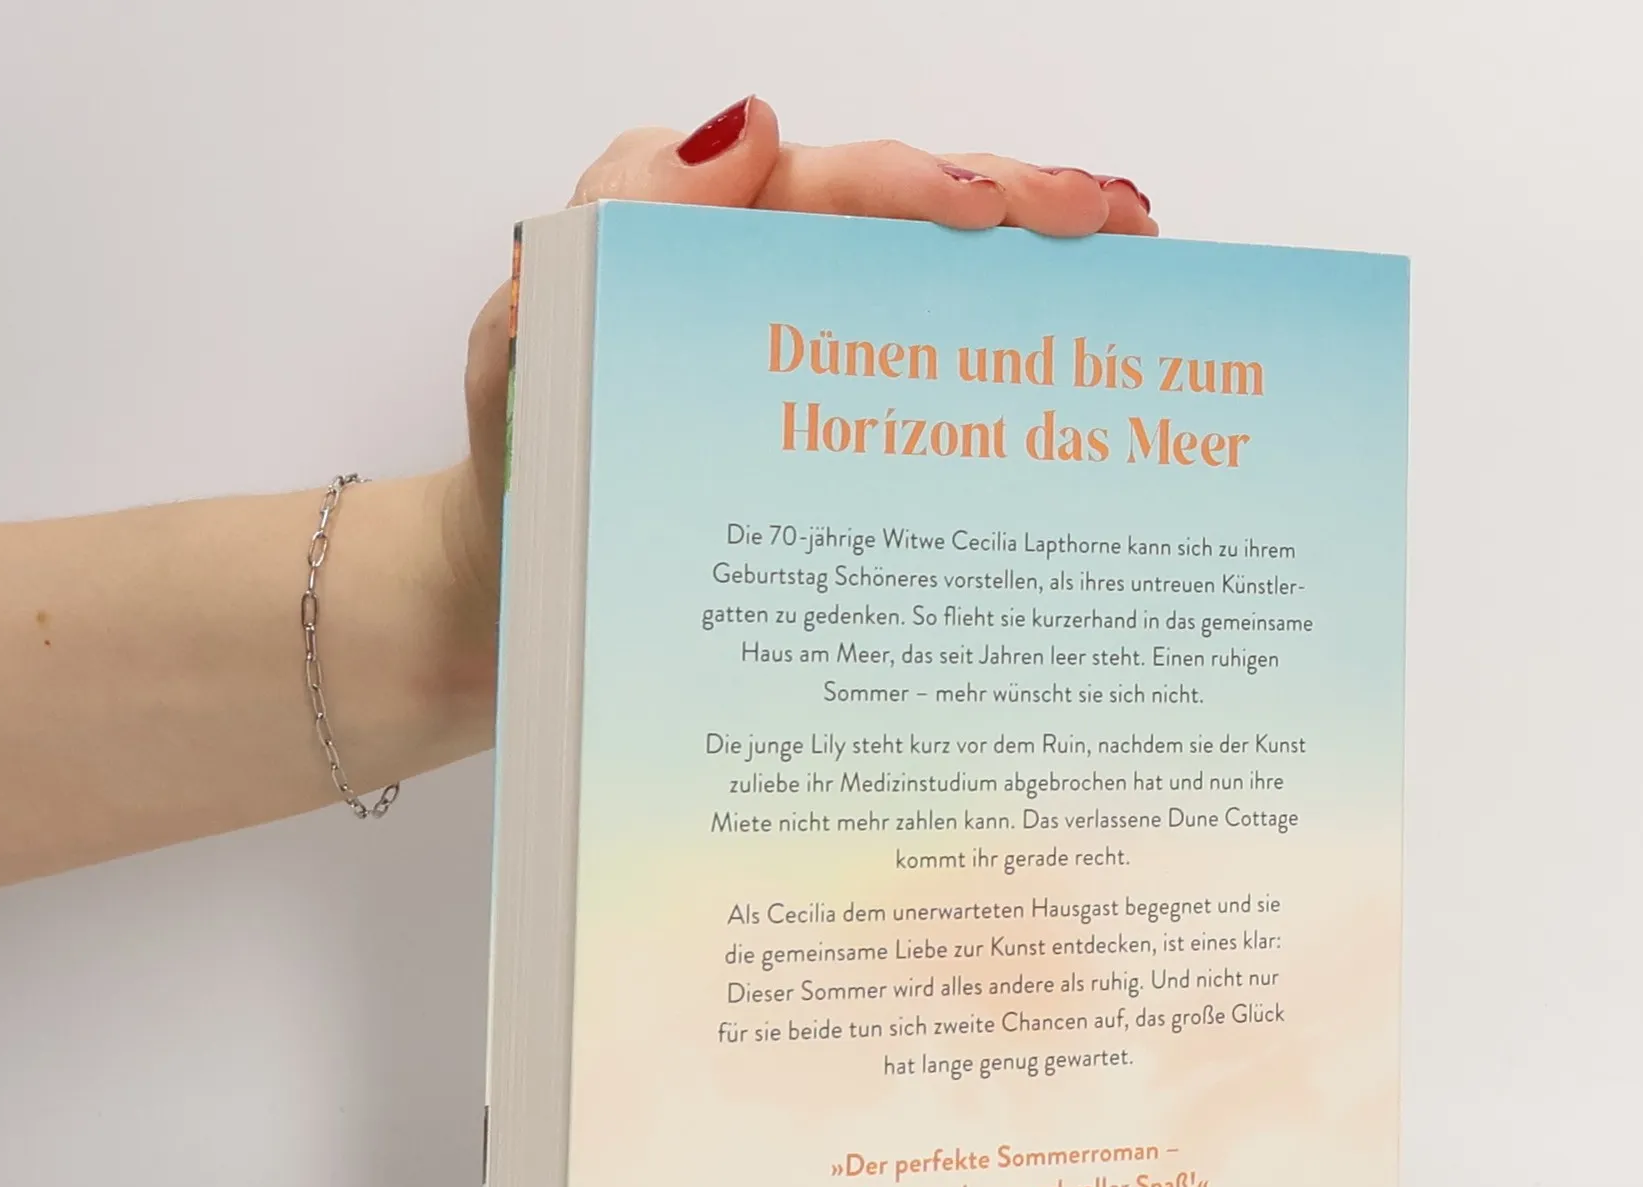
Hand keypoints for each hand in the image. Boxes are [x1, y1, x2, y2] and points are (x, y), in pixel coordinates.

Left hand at [444, 98, 1156, 603]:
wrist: (509, 601)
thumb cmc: (518, 473)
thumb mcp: (531, 341)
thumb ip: (618, 228)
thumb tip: (758, 129)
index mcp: (704, 246)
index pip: (831, 187)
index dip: (925, 186)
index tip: (1000, 208)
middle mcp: (768, 292)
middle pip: (909, 228)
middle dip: (1020, 209)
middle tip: (1116, 220)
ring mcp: (809, 370)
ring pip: (934, 301)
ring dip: (1035, 278)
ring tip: (1133, 259)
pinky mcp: (829, 445)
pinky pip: (923, 395)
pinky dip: (1002, 376)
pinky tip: (1073, 370)